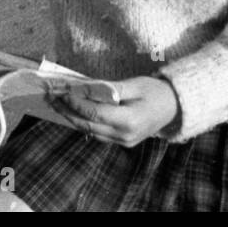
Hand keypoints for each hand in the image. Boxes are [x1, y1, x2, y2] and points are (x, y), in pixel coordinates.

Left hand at [52, 76, 179, 147]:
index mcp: (129, 120)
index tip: (62, 92)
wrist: (175, 108)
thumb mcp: (135, 84)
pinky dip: (84, 123)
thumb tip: (85, 88)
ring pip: (90, 131)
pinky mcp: (122, 142)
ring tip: (58, 104)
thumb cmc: (157, 91)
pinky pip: (98, 134)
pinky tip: (74, 113)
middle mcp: (124, 135)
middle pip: (88, 124)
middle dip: (68, 111)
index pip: (94, 112)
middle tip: (52, 97)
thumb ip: (110, 89)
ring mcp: (123, 142)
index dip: (76, 103)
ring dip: (73, 118)